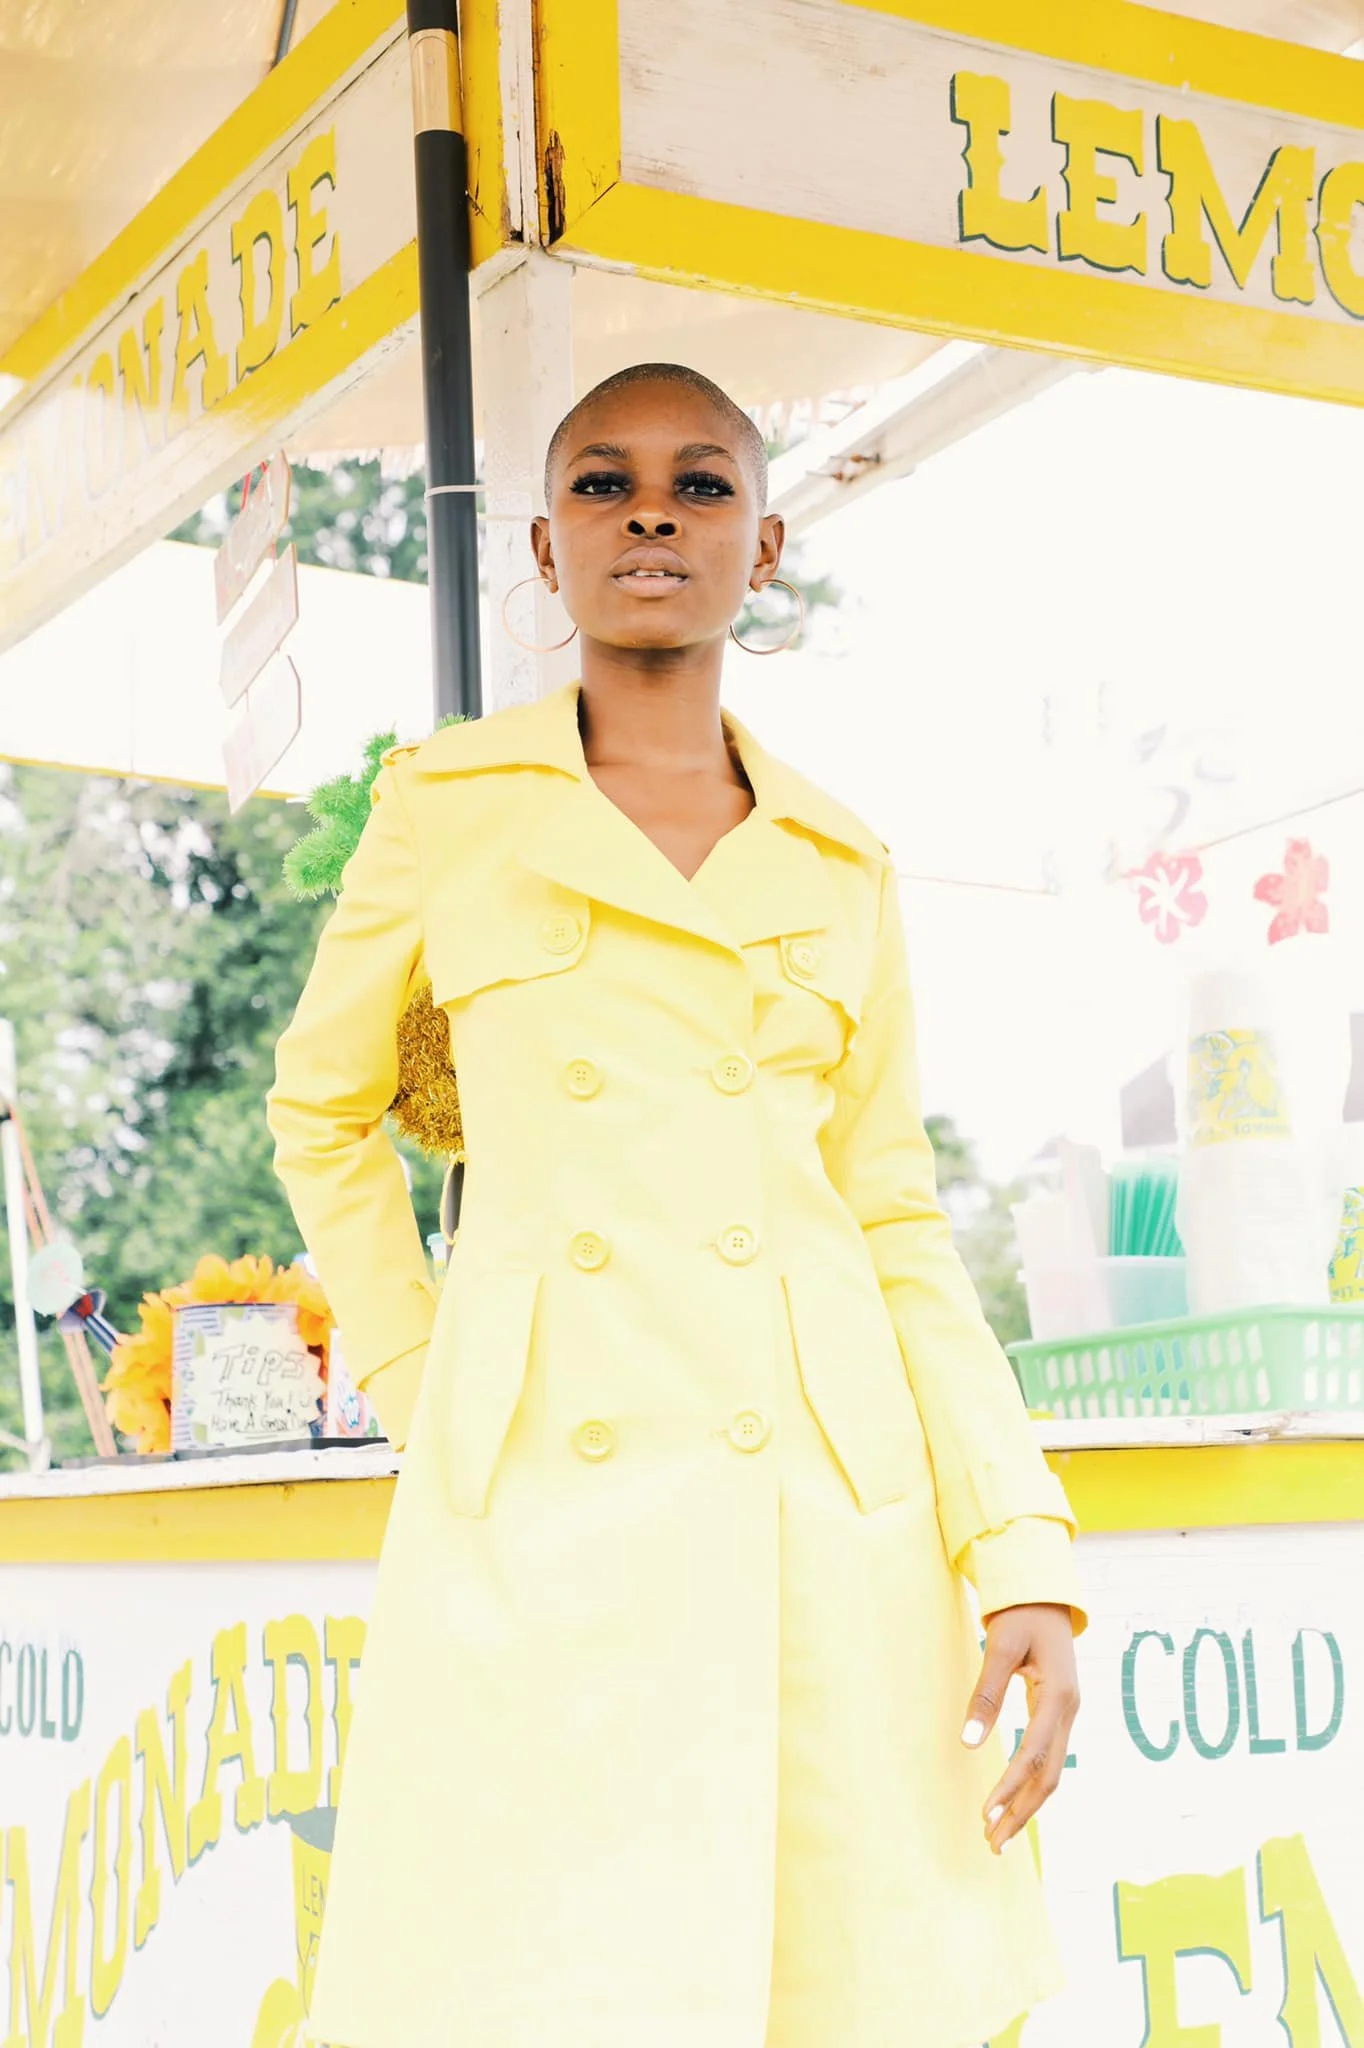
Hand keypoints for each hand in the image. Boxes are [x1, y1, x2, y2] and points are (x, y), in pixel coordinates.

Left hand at [961, 1603, 1078, 1854]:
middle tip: (992, 1843)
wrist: (1045, 1593)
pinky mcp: (1058, 1713)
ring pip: (1051, 1771)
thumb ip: (986, 1694)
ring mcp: (1067, 1714)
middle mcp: (1069, 1711)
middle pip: (1048, 1775)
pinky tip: (1014, 1800)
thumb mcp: (1001, 1646)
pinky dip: (1031, 1783)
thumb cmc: (1021, 1615)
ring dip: (1027, 1804)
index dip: (1010, 1787)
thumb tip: (968, 1743)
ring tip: (999, 1833)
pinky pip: (1048, 1757)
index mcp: (1058, 1696)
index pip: (1033, 1754)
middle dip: (1021, 1812)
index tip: (987, 1815)